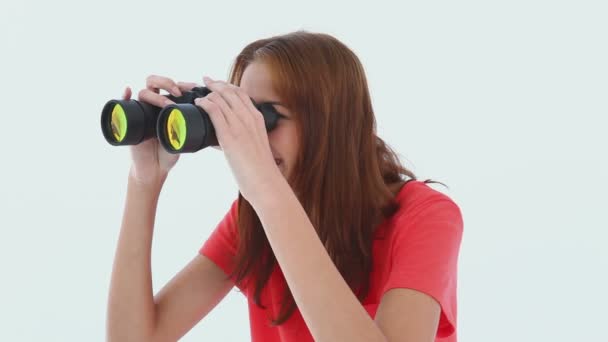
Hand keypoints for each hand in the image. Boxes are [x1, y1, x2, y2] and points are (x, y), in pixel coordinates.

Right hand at [126, 75, 197, 185]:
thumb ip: (193, 126)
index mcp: (167, 105)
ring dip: (156, 95)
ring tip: (168, 105)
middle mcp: (152, 105)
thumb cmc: (169, 152)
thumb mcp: (184, 136)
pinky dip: (123, 96)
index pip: (171, 86)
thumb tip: (212, 117)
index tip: (195, 88)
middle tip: (179, 92)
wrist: (154, 168)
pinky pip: (122, 105)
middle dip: (167, 82)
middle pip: (154, 82)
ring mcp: (141, 111)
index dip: (183, 83)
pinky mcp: (128, 120)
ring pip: (143, 92)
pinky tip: (128, 91)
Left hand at [194, 76, 282, 201]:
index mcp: (257, 119)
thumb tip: (226, 139)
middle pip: (230, 91)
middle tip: (204, 81)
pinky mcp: (229, 135)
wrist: (265, 182)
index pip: (241, 94)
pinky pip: (215, 111)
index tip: (217, 84)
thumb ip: (243, 138)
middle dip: (215, 84)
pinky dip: (205, 103)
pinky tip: (198, 102)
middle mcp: (249, 118)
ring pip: (221, 98)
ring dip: (207, 91)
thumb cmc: (260, 169)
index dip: (227, 86)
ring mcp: (239, 125)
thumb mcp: (255, 146)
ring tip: (196, 90)